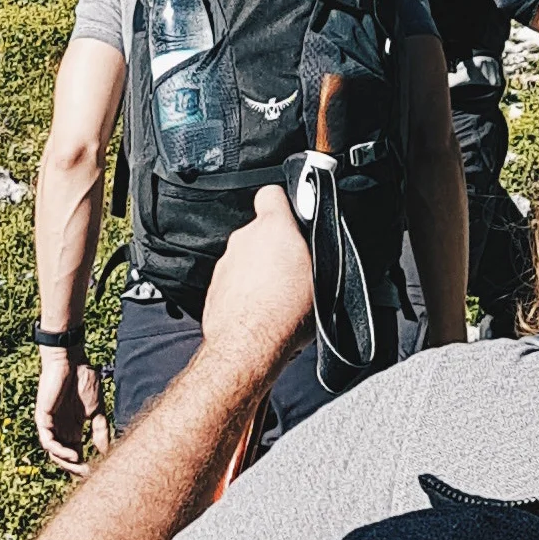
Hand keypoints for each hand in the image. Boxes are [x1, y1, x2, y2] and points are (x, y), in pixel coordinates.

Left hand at [34, 348, 109, 476]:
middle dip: (76, 469)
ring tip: (81, 466)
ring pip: (53, 452)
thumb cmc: (85, 381)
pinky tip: (73, 454)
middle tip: (89, 474)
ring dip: (66, 463)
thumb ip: (100, 431)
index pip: (76, 453)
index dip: (85, 464)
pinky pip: (47, 441)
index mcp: (74, 428)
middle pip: (64, 457)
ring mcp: (51, 424)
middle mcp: (61, 428)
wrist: (71, 361)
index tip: (99, 472)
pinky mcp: (42, 417)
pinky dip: (58, 450)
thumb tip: (106, 452)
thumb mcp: (98, 412)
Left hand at [201, 185, 312, 380]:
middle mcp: (244, 239)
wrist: (248, 345)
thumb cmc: (285, 313)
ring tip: (280, 298)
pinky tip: (263, 311)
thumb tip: (317, 247)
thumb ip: (314, 252)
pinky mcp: (216, 287)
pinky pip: (235, 282)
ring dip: (260, 272)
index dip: (284, 205)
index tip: (294, 220)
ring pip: (246, 259)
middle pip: (260, 232)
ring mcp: (226, 263)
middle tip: (294, 271)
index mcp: (272, 228)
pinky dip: (247, 292)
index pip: (272, 194)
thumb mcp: (321, 279)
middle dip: (275, 247)